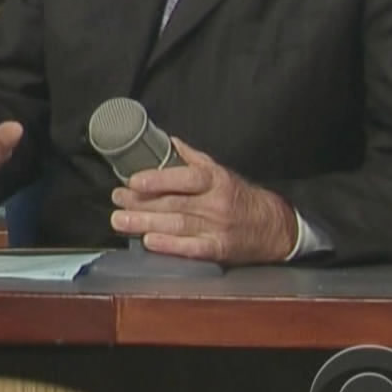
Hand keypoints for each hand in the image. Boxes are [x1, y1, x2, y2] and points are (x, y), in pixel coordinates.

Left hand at [108, 138, 296, 265]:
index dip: (157, 179)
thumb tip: (171, 142)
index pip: (184, 177)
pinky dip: (170, 246)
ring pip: (177, 224)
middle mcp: (215, 203)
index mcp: (215, 180)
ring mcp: (217, 228)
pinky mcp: (218, 250)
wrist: (275, 228)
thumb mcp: (222, 172)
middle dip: (141, 202)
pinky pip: (192, 248)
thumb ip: (195, 158)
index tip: (132, 181)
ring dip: (145, 223)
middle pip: (173, 202)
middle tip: (116, 201)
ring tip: (120, 221)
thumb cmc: (242, 198)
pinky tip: (149, 241)